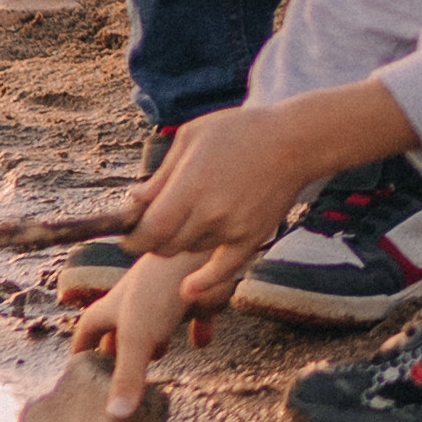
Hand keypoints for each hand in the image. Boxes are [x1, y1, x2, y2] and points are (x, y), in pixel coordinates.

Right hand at [69, 251, 209, 420]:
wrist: (200, 249)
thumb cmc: (160, 289)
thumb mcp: (137, 339)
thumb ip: (128, 377)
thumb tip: (114, 415)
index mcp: (114, 306)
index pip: (88, 328)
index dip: (81, 348)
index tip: (77, 366)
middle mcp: (136, 299)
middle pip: (119, 325)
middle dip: (118, 347)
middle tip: (117, 369)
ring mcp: (165, 295)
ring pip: (155, 320)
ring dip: (154, 339)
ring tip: (158, 356)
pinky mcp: (194, 295)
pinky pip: (194, 315)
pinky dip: (196, 329)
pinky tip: (201, 341)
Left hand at [127, 105, 324, 308]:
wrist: (292, 142)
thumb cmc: (237, 132)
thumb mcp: (190, 139)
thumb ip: (161, 175)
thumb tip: (134, 201)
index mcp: (190, 185)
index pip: (149, 230)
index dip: (133, 239)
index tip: (128, 236)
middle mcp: (210, 212)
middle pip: (166, 246)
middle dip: (153, 240)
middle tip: (154, 227)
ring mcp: (232, 228)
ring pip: (190, 250)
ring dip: (182, 241)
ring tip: (190, 217)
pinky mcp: (251, 238)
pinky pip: (222, 270)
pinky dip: (203, 283)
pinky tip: (187, 289)